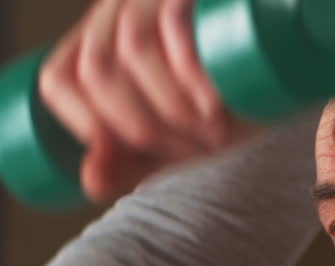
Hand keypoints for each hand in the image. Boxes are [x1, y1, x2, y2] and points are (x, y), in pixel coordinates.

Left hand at [38, 0, 251, 201]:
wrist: (276, 70)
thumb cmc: (218, 107)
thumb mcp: (170, 143)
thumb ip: (127, 164)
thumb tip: (89, 180)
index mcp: (97, 46)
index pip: (58, 78)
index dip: (80, 122)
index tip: (124, 151)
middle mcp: (119, 11)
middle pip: (96, 67)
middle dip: (139, 125)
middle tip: (189, 149)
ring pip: (133, 45)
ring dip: (170, 106)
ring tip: (212, 132)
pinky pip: (175, 22)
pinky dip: (190, 74)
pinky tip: (212, 105)